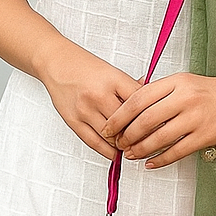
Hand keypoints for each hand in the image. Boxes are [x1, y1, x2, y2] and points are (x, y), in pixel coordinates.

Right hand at [38, 41, 141, 158]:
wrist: (56, 62)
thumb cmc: (84, 66)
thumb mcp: (112, 71)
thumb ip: (131, 87)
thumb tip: (151, 98)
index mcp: (113, 79)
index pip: (140, 103)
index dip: (152, 116)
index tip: (158, 124)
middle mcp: (99, 95)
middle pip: (127, 123)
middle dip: (138, 135)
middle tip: (147, 141)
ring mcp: (85, 109)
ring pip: (112, 137)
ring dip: (123, 145)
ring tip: (131, 147)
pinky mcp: (73, 120)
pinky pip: (93, 142)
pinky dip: (107, 151)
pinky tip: (115, 153)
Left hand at [101, 72, 215, 168]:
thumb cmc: (211, 90)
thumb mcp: (183, 81)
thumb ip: (158, 91)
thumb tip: (129, 104)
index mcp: (176, 82)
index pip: (139, 98)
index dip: (120, 115)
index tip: (109, 126)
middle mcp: (185, 98)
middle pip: (145, 120)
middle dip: (127, 135)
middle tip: (118, 143)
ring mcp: (196, 118)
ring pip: (159, 138)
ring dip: (140, 149)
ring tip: (131, 154)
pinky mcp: (205, 136)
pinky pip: (177, 151)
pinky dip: (160, 160)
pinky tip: (151, 163)